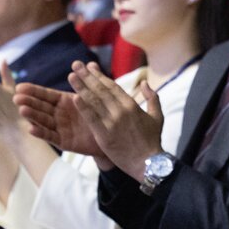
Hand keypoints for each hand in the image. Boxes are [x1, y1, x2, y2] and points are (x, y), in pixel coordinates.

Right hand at [14, 81, 110, 167]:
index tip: (19, 87)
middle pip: (41, 107)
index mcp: (64, 101)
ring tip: (22, 110)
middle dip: (29, 102)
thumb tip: (90, 63)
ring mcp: (60, 128)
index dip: (33, 90)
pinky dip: (41, 133)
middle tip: (15, 98)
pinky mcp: (64, 142)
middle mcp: (59, 114)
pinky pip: (51, 137)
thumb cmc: (100, 115)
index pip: (46, 94)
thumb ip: (88, 83)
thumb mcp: (94, 97)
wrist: (111, 136)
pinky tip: (31, 129)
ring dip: (32, 116)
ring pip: (43, 121)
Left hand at [69, 62, 163, 181]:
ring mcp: (112, 123)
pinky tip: (74, 98)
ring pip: (94, 101)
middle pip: (100, 90)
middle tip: (76, 65)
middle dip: (87, 76)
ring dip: (81, 87)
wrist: (148, 163)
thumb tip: (144, 83)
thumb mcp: (157, 116)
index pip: (112, 86)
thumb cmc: (152, 140)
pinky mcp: (104, 135)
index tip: (89, 66)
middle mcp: (120, 111)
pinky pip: (91, 119)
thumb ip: (152, 97)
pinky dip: (83, 108)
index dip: (99, 75)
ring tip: (71, 76)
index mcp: (131, 105)